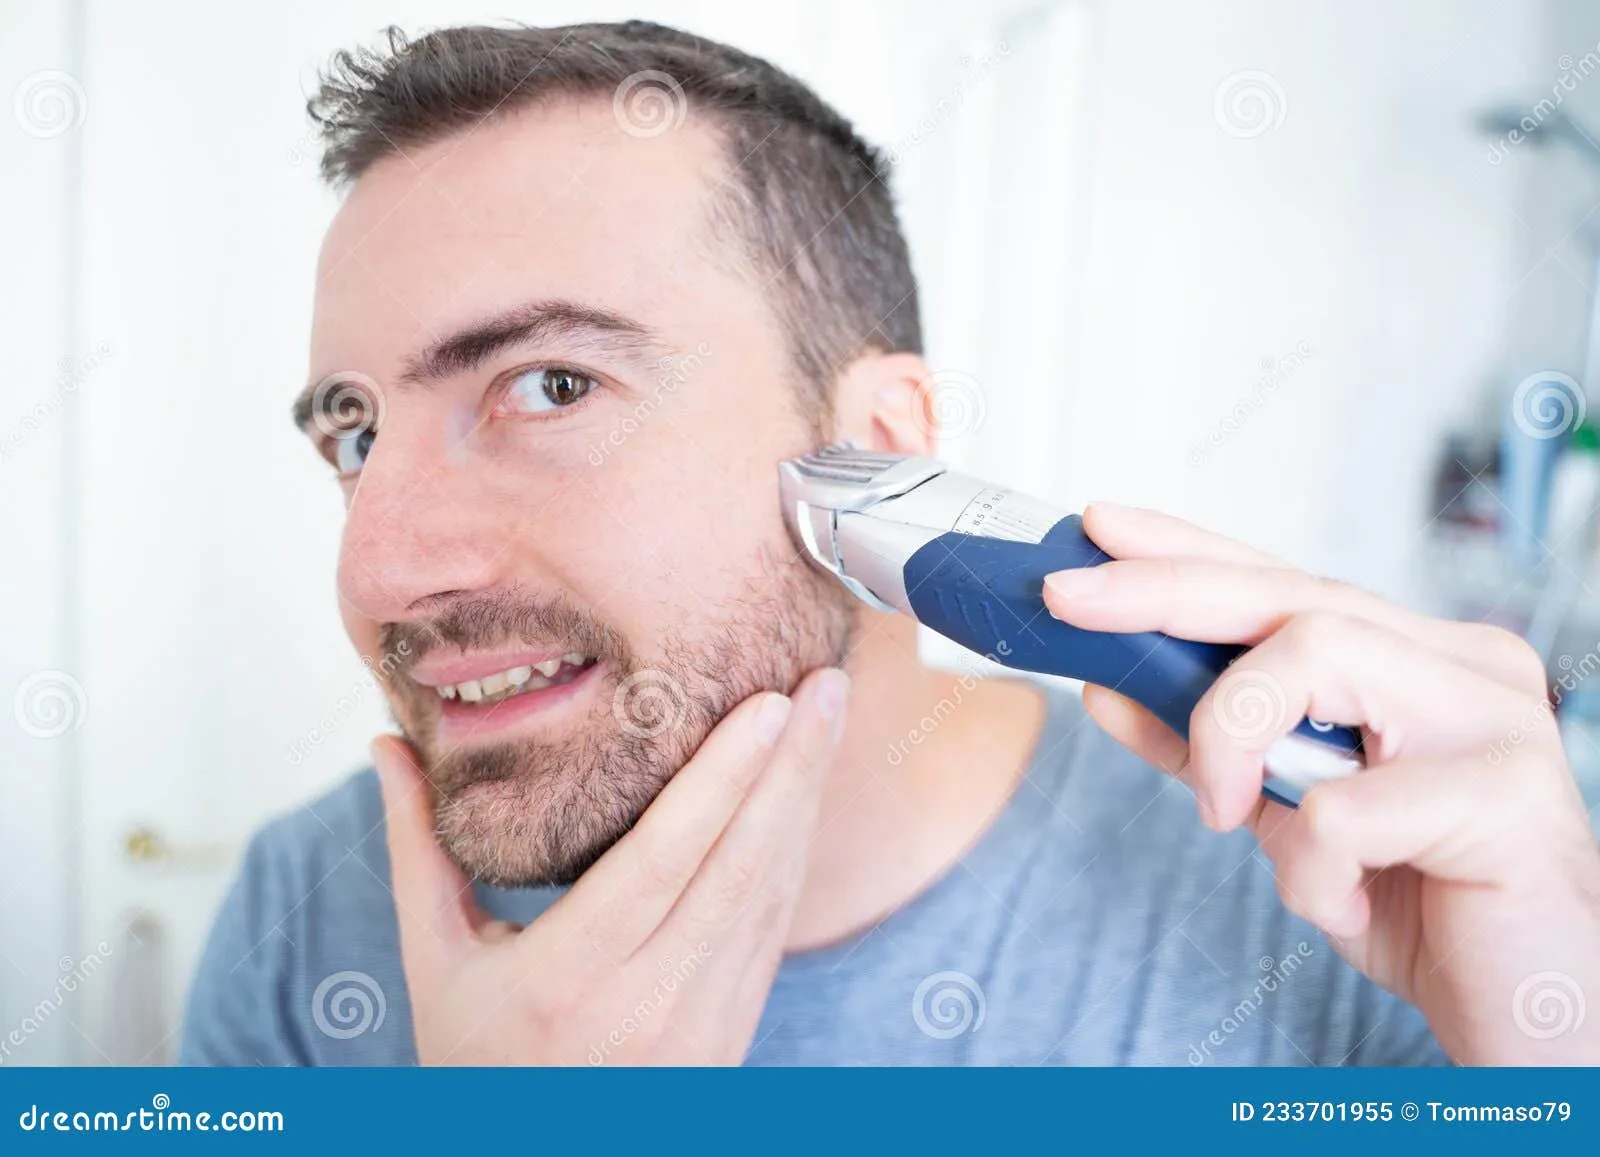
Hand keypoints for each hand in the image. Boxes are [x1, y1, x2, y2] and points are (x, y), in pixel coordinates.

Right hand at [371, 667, 849, 1064]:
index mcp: (566, 981)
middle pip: (738, 866)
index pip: (663, 862)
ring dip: (807, 798)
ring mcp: (702, 1023)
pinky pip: (775, 926)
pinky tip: (808, 791)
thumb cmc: (476, 1062)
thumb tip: (385, 745)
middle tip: (825, 682)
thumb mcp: (436, 964)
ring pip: (771, 892)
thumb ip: (418, 850)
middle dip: (790, 766)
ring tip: (828, 714)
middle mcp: (647, 1003)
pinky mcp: (733, 1029)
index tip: (763, 704)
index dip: (721, 779)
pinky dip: (796, 851)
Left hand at [1042, 503, 1599, 1064]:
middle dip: (1160, 593)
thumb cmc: (1421, 904)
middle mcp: (1463, 664)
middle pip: (1288, 595)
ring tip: (1229, 813)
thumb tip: (1109, 684)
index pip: (1283, 581)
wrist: (1532, 1016)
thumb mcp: (1290, 818)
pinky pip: (1345, 806)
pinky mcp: (1507, 794)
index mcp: (1417, 658)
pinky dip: (1310, 868)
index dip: (1183, 552)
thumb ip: (1214, 748)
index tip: (1096, 529)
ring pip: (1313, 653)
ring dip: (1233, 738)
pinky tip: (1341, 901)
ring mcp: (1495, 718)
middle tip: (1069, 600)